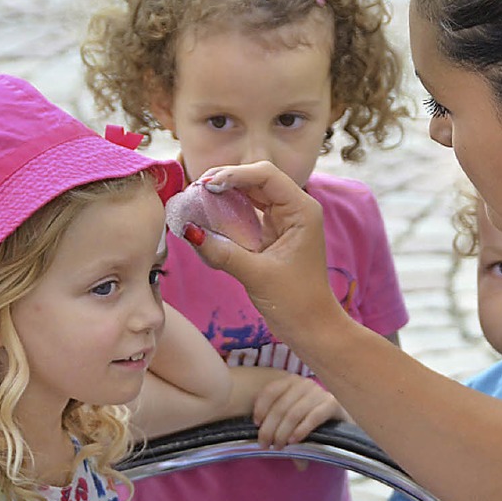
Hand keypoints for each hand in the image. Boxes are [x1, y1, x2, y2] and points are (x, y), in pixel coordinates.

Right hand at [193, 162, 346, 341]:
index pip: (265, 175)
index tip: (206, 185)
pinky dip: (228, 211)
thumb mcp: (256, 275)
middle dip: (225, 180)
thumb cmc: (295, 302)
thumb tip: (189, 231)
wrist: (312, 326)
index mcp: (301, 210)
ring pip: (250, 193)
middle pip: (256, 179)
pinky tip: (208, 214)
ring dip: (224, 194)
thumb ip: (222, 252)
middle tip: (194, 189)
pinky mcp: (273, 232)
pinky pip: (248, 212)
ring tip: (197, 197)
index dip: (234, 174)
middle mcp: (294, 208)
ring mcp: (284, 219)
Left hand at [253, 374, 350, 449]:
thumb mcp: (290, 416)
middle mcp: (305, 383)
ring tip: (278, 446)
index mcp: (292, 381)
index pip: (271, 390)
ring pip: (294, 413)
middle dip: (269, 428)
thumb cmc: (309, 418)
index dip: (261, 407)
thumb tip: (261, 441)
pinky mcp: (332, 403)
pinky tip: (294, 442)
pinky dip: (301, 431)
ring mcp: (319, 392)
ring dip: (283, 433)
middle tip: (264, 444)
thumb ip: (277, 423)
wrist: (341, 421)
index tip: (256, 424)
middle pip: (280, 406)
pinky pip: (313, 417)